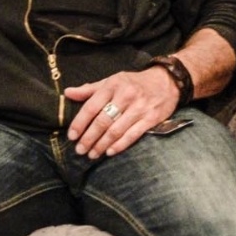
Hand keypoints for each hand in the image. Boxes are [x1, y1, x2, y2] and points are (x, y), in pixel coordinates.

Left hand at [64, 67, 179, 157]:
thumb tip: (68, 93)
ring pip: (116, 130)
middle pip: (103, 121)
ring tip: (92, 154)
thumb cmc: (134, 82)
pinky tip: (110, 152)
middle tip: (80, 150)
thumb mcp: (112, 80)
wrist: (167, 81)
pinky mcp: (151, 118)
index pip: (92, 106)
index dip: (80, 123)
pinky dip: (120, 145)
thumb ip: (90, 89)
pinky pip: (133, 135)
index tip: (72, 136)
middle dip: (89, 138)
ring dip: (102, 145)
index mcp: (113, 85)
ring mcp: (139, 108)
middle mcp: (126, 96)